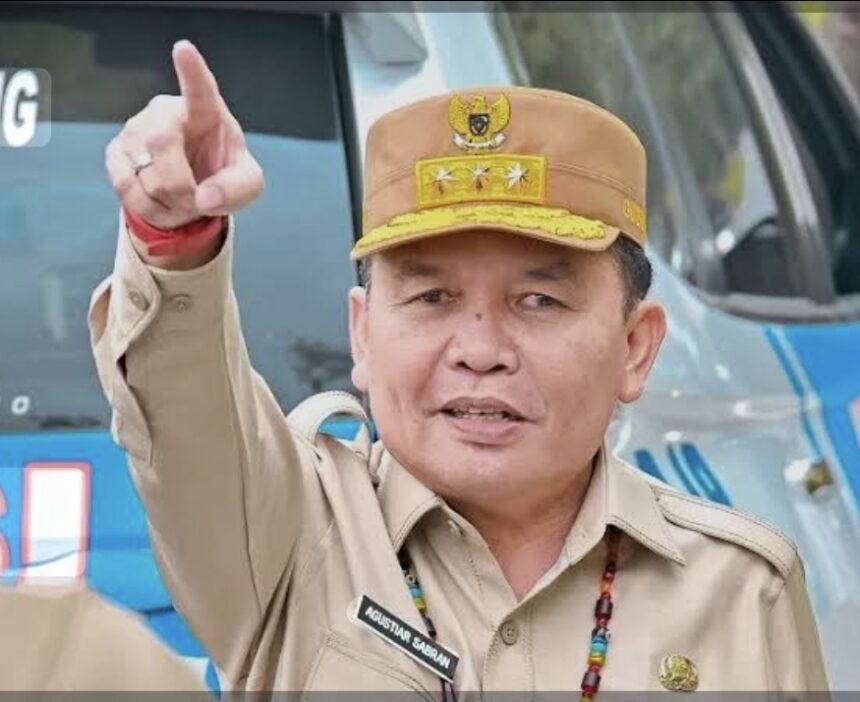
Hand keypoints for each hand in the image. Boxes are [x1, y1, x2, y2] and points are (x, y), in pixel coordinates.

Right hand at [105, 40, 263, 232]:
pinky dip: (150, 208)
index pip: (200, 87)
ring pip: (144, 173)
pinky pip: (126, 188)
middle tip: (197, 201)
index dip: (191, 70)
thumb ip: (237, 189)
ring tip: (183, 200)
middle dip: (182, 185)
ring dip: (169, 202)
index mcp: (206, 110)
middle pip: (162, 143)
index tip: (183, 49)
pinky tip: (162, 203)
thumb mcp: (247, 185)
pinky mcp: (116, 153)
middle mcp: (166, 112)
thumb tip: (205, 197)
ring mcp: (136, 130)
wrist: (193, 191)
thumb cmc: (223, 175)